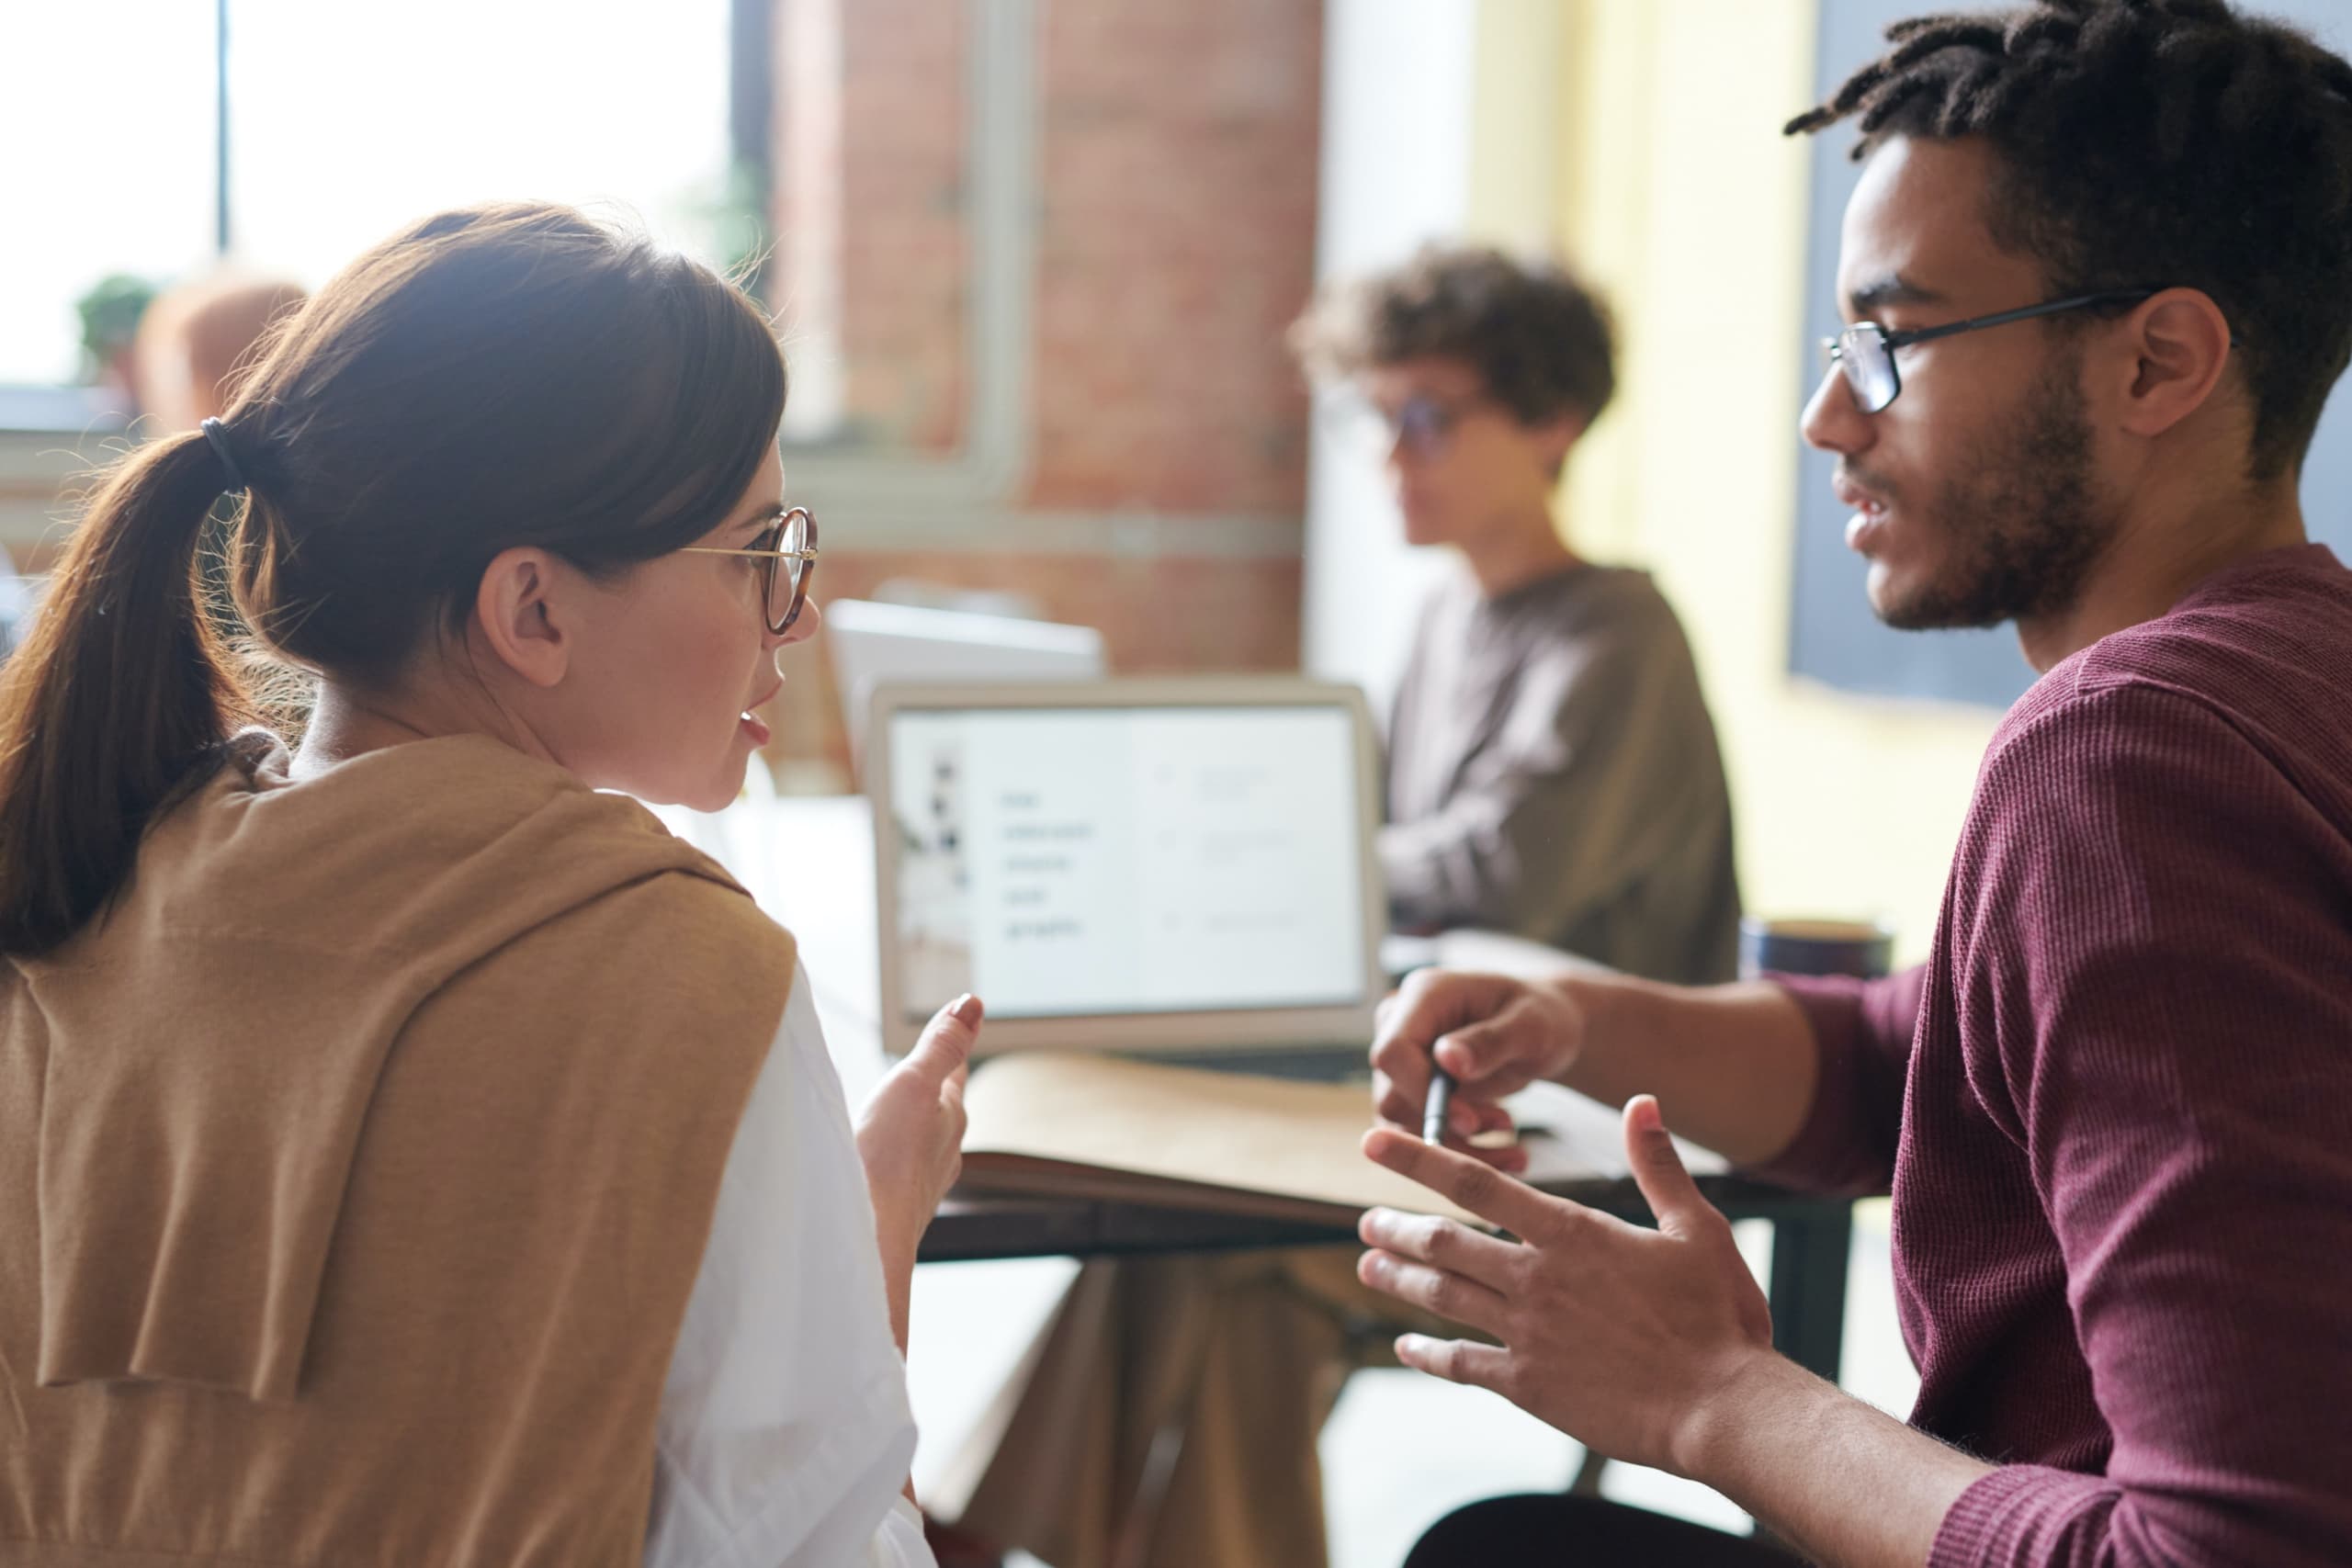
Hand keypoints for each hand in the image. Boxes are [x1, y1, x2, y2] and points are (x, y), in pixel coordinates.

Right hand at [856, 993, 981, 1247]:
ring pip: (926, 1145)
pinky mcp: (900, 1208)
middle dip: (935, 1088)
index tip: (964, 1019)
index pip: (955, 1070)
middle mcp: (945, 1151)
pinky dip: (894, 1158)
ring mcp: (924, 1183)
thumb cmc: (890, 1157)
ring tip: (905, 1117)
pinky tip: (882, 1167)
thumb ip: (941, 1046)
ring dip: (915, 1127)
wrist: (869, 1233)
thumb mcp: (914, 1083)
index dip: (955, 1043)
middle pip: (944, 1109)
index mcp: (951, 1116)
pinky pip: (902, 1172)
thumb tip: (972, 1004)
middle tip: (932, 1068)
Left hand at [1354, 1094, 1775, 1476]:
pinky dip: (1428, 1352)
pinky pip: (1462, 1364)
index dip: (1417, 1158)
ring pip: (1443, 1296)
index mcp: (1570, 1234)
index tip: (1374, 1141)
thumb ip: (1658, 1165)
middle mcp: (1536, 1279)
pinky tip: (1407, 1345)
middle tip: (1366, 1220)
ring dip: (1401, 1277)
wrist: (1721, 1408)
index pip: (1476, 1184)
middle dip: (1397, 1226)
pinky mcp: (1530, 1386)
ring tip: (1368, 1264)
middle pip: (1444, 1242)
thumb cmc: (1718, 1317)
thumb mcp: (1697, 1228)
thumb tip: (1642, 1101)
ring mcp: (1527, 1334)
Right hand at [1369, 969, 1585, 1171]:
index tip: (1470, 1121)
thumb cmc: (1541, 1017)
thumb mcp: (1531, 1025)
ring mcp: (1403, 1059)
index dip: (1422, 1092)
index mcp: (1424, 996)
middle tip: (1504, 1124)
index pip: (1393, 1052)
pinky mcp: (1410, 1089)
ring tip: (1509, 1129)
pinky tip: (1500, 1148)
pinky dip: (1457, 1150)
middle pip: (1392, 1094)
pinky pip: (1417, 1133)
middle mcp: (1401, 1025)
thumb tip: (1446, 1060)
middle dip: (1446, 1124)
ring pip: (1402, 1123)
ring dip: (1455, 1142)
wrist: (1542, 1030)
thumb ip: (1490, 1040)